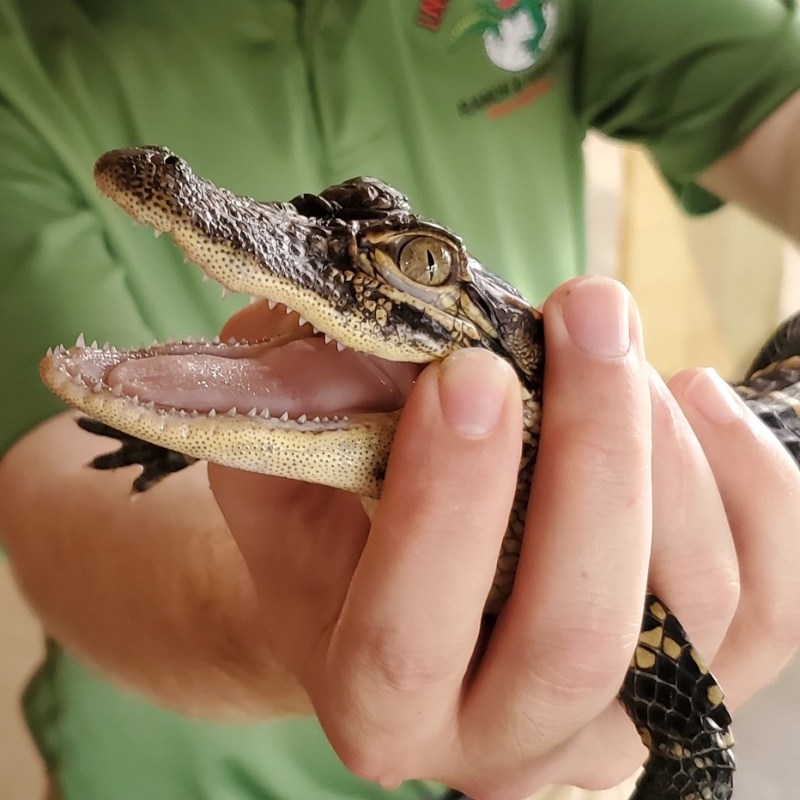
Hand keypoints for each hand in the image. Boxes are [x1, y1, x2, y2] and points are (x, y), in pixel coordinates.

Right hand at [209, 277, 799, 798]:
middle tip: (585, 313)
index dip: (447, 505)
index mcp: (377, 704)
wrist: (387, 579)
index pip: (410, 638)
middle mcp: (500, 742)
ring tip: (612, 345)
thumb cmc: (327, 531)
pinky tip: (692, 399)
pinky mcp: (694, 682)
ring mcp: (610, 724)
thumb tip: (380, 331)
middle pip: (579, 634)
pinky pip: (773, 602)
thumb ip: (300, 406)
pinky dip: (752, 485)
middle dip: (594, 453)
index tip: (472, 371)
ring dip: (663, 450)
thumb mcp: (280, 469)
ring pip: (694, 609)